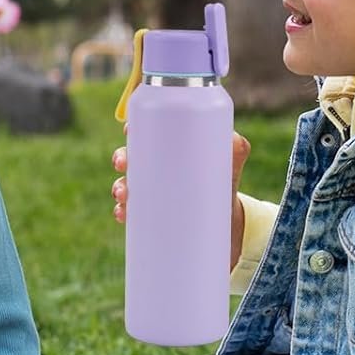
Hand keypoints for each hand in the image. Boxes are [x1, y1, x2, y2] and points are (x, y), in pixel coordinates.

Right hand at [112, 131, 252, 268]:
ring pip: (126, 185)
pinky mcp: (151, 218)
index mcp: (170, 151)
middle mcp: (156, 170)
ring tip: (124, 195)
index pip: (146, 134)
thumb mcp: (231, 167)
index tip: (129, 130)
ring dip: (118, 187)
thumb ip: (236, 150)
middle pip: (130, 158)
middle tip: (124, 164)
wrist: (227, 226)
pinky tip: (123, 214)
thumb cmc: (224, 186)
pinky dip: (122, 212)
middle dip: (121, 158)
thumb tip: (235, 140)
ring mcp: (151, 194)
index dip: (133, 129)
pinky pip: (129, 213)